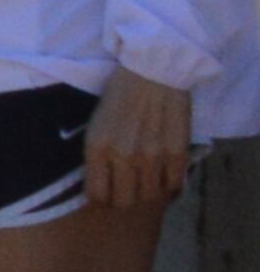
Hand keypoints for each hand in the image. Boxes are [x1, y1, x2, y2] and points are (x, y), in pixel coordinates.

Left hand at [87, 67, 193, 212]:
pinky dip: (169, 185)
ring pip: (148, 195)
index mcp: (97, 147)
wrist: (152, 70)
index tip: (105, 194)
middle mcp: (123, 156)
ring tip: (145, 179)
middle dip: (122, 199)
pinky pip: (173, 185)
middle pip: (123, 201)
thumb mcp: (95, 124)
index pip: (96, 195)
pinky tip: (164, 175)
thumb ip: (97, 154)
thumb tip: (101, 183)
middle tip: (126, 189)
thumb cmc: (119, 95)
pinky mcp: (176, 153)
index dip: (101, 199)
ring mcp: (152, 156)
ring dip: (146, 191)